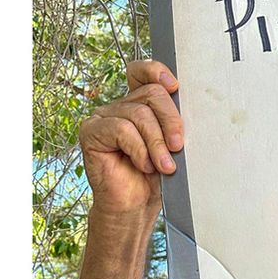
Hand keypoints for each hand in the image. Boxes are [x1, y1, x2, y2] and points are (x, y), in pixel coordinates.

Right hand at [78, 60, 183, 217]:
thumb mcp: (171, 146)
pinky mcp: (91, 132)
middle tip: (178, 146)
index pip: (142, 73)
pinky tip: (144, 165)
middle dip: (171, 120)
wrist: (135, 207)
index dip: (156, 71)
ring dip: (157, 143)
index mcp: (139, 104)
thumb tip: (186, 106)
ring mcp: (103, 118)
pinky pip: (122, 129)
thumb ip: (173, 124)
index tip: (174, 86)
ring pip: (140, 113)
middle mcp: (120, 107)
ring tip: (164, 166)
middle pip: (152, 93)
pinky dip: (140, 149)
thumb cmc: (155, 179)